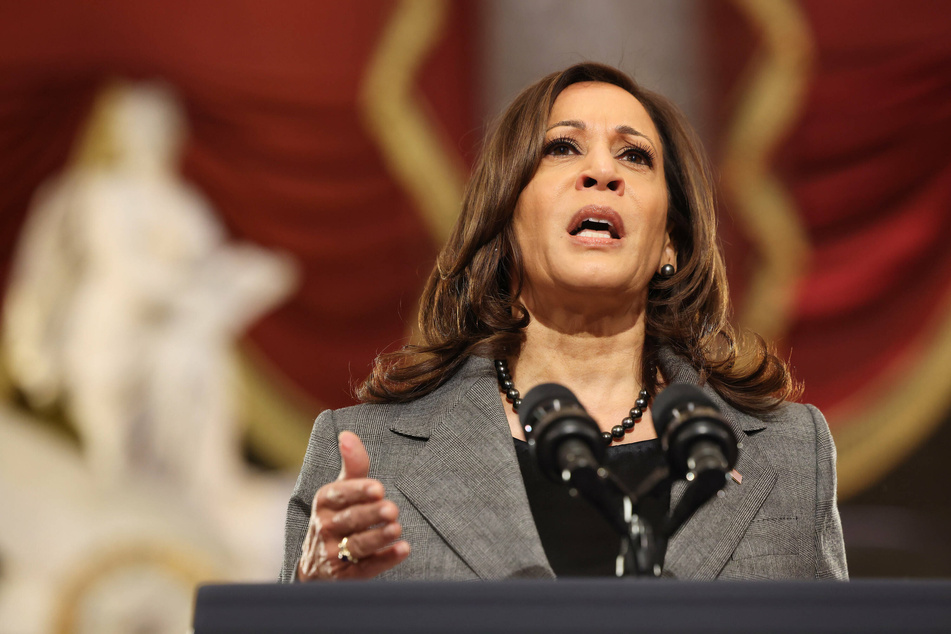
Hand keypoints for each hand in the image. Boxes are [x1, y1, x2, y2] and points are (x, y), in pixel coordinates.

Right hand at [297, 431, 409, 579]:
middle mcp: (324, 527)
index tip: (378, 488)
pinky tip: (403, 550)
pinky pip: (365, 569)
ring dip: (378, 537)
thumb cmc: (338, 516)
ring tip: (397, 528)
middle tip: (391, 509)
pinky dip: (385, 560)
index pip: (339, 494)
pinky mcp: (344, 576)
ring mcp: (332, 554)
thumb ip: (352, 464)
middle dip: (370, 514)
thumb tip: (347, 434)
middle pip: (349, 520)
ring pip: (356, 545)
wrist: (316, 565)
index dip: (358, 491)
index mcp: (324, 502)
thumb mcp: (341, 490)